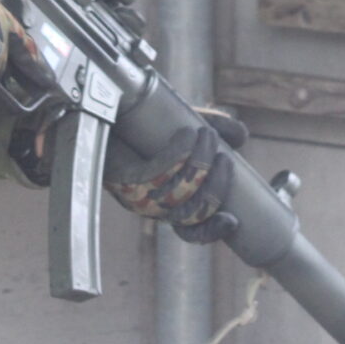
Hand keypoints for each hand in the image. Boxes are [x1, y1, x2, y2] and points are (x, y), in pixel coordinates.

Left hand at [103, 109, 248, 243]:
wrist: (102, 110)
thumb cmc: (142, 125)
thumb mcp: (186, 125)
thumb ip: (215, 129)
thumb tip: (242, 134)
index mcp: (170, 202)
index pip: (191, 232)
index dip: (212, 231)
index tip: (232, 220)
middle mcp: (152, 204)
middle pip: (188, 215)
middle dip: (214, 190)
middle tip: (224, 157)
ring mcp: (134, 193)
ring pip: (173, 195)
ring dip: (197, 166)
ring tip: (207, 135)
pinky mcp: (119, 176)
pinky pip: (151, 175)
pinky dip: (174, 157)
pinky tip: (186, 136)